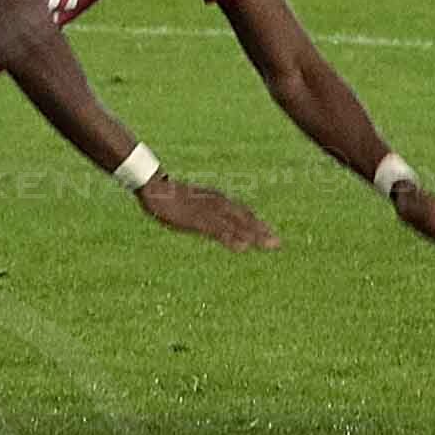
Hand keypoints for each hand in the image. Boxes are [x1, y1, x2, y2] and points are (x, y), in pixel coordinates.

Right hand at [138, 174, 274, 249]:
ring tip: (268, 244)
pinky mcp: (198, 219)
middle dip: (261, 231)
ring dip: (253, 234)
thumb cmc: (173, 198)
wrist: (156, 188)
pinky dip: (232, 238)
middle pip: (244, 218)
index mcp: (217, 201)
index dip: (257, 224)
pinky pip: (218, 230)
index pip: (242, 213)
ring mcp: (209, 211)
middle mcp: (217, 204)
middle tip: (278, 244)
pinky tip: (243, 246)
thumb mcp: (193, 207)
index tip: (271, 235)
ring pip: (236, 224)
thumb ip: (206, 215)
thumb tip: (211, 222)